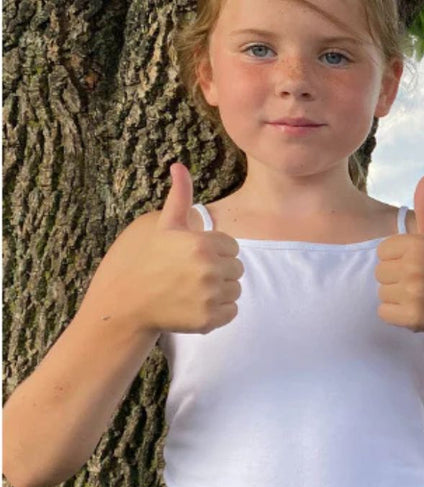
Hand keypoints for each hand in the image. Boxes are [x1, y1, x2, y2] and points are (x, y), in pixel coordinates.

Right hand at [85, 163, 243, 334]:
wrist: (125, 304)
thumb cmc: (142, 261)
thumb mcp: (161, 225)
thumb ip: (179, 198)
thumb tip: (180, 166)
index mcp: (202, 244)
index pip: (232, 247)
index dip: (215, 251)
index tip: (194, 257)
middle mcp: (209, 270)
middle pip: (237, 269)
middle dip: (220, 270)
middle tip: (192, 275)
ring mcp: (210, 297)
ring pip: (236, 291)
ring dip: (221, 291)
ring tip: (194, 290)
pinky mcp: (209, 320)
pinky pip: (232, 312)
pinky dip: (219, 311)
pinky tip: (197, 305)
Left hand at [375, 175, 423, 333]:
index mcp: (419, 245)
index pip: (381, 251)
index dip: (396, 258)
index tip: (416, 263)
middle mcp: (416, 268)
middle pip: (379, 272)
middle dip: (394, 277)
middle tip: (418, 280)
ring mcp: (414, 294)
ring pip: (380, 293)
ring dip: (395, 296)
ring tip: (417, 294)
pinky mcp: (411, 317)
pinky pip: (383, 313)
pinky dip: (395, 314)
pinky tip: (414, 309)